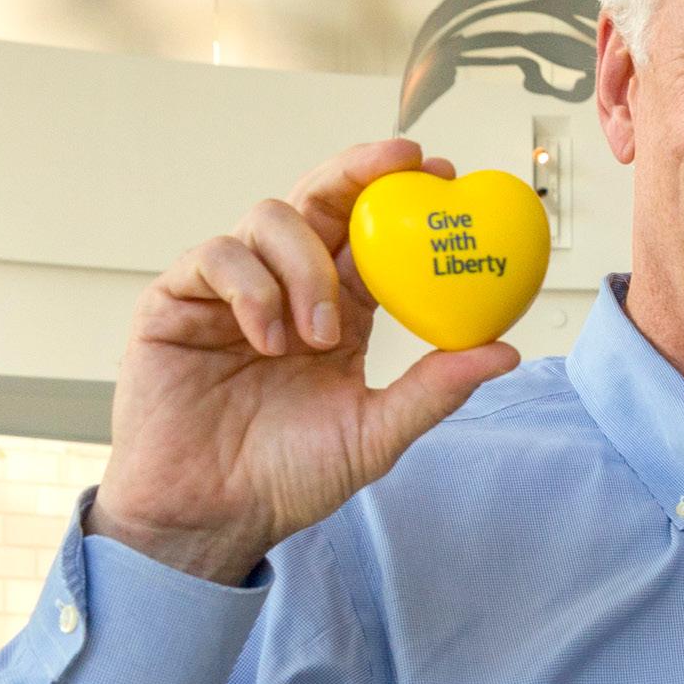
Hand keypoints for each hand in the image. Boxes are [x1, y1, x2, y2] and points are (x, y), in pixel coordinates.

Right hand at [92, 140, 519, 582]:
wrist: (210, 517)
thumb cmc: (288, 478)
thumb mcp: (375, 434)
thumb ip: (435, 390)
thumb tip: (507, 350)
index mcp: (339, 311)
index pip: (373, 236)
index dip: (404, 196)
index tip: (446, 176)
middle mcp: (286, 288)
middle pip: (319, 200)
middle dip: (358, 172)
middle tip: (401, 165)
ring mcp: (230, 291)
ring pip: (270, 219)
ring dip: (306, 265)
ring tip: (320, 335)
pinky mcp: (176, 303)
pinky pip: (216, 257)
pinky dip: (251, 287)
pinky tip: (268, 338)